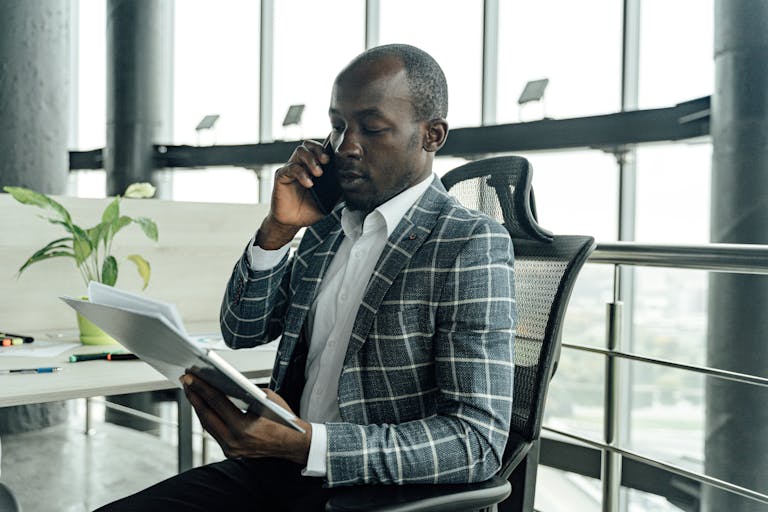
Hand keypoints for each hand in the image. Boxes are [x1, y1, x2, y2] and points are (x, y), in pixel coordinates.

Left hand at [180, 372, 311, 464]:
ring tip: (192, 391)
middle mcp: (234, 441)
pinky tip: (203, 406)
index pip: (216, 402)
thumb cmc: (283, 419)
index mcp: (243, 427)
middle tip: (186, 381)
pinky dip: (208, 417)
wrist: (293, 443)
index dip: (201, 387)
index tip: (190, 377)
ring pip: (207, 425)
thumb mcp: (266, 398)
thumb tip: (224, 382)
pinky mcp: (231, 451)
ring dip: (198, 407)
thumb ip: (245, 391)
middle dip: (194, 396)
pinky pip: (214, 432)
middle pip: (206, 415)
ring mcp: (231, 449)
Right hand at [256, 139, 330, 249]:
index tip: (335, 158)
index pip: (318, 150)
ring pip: (300, 151)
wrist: (292, 222)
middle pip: (308, 145)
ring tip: (318, 173)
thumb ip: (337, 192)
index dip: (326, 150)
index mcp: (312, 168)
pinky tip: (309, 184)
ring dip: (311, 159)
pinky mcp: (281, 176)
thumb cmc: (309, 210)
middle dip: (319, 150)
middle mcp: (301, 165)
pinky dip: (301, 174)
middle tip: (326, 161)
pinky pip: (291, 168)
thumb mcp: (328, 201)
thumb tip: (351, 185)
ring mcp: (291, 169)